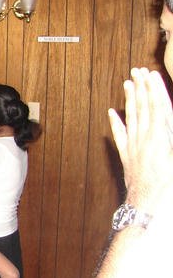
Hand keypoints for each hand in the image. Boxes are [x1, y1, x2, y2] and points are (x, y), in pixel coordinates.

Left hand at [108, 68, 172, 213]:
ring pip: (131, 118)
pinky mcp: (127, 157)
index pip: (159, 108)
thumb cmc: (169, 186)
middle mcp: (145, 140)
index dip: (155, 90)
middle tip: (136, 70)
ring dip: (129, 100)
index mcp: (162, 139)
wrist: (148, 207)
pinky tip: (111, 112)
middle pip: (144, 109)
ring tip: (126, 83)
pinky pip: (120, 137)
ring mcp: (134, 148)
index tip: (150, 75)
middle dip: (141, 88)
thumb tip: (170, 118)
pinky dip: (116, 124)